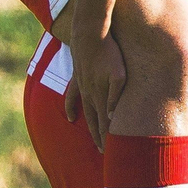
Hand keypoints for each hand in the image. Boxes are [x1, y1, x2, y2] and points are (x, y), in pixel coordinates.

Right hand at [65, 31, 126, 150]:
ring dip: (90, 127)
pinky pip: (71, 97)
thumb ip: (114, 96)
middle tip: (103, 152)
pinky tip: (70, 117)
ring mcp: (82, 87)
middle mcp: (89, 95)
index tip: (110, 153)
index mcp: (100, 96)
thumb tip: (110, 116)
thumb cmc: (109, 52)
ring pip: (86, 112)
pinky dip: (70, 108)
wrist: (89, 34)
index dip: (106, 139)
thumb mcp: (118, 74)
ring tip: (93, 139)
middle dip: (100, 138)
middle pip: (95, 121)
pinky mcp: (78, 77)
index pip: (104, 124)